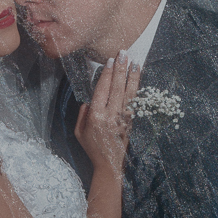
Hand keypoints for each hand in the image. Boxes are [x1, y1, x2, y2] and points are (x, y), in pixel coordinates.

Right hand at [74, 53, 140, 174]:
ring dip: (132, 75)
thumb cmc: (92, 147)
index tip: (110, 61)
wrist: (110, 164)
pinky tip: (139, 77)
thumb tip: (90, 99)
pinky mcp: (132, 122)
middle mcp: (110, 116)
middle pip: (116, 87)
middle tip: (123, 53)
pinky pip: (135, 101)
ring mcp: (123, 119)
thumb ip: (83, 114)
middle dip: (120, 69)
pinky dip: (137, 88)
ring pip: (128, 93)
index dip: (106, 74)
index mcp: (95, 117)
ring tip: (134, 61)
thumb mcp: (79, 132)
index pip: (102, 89)